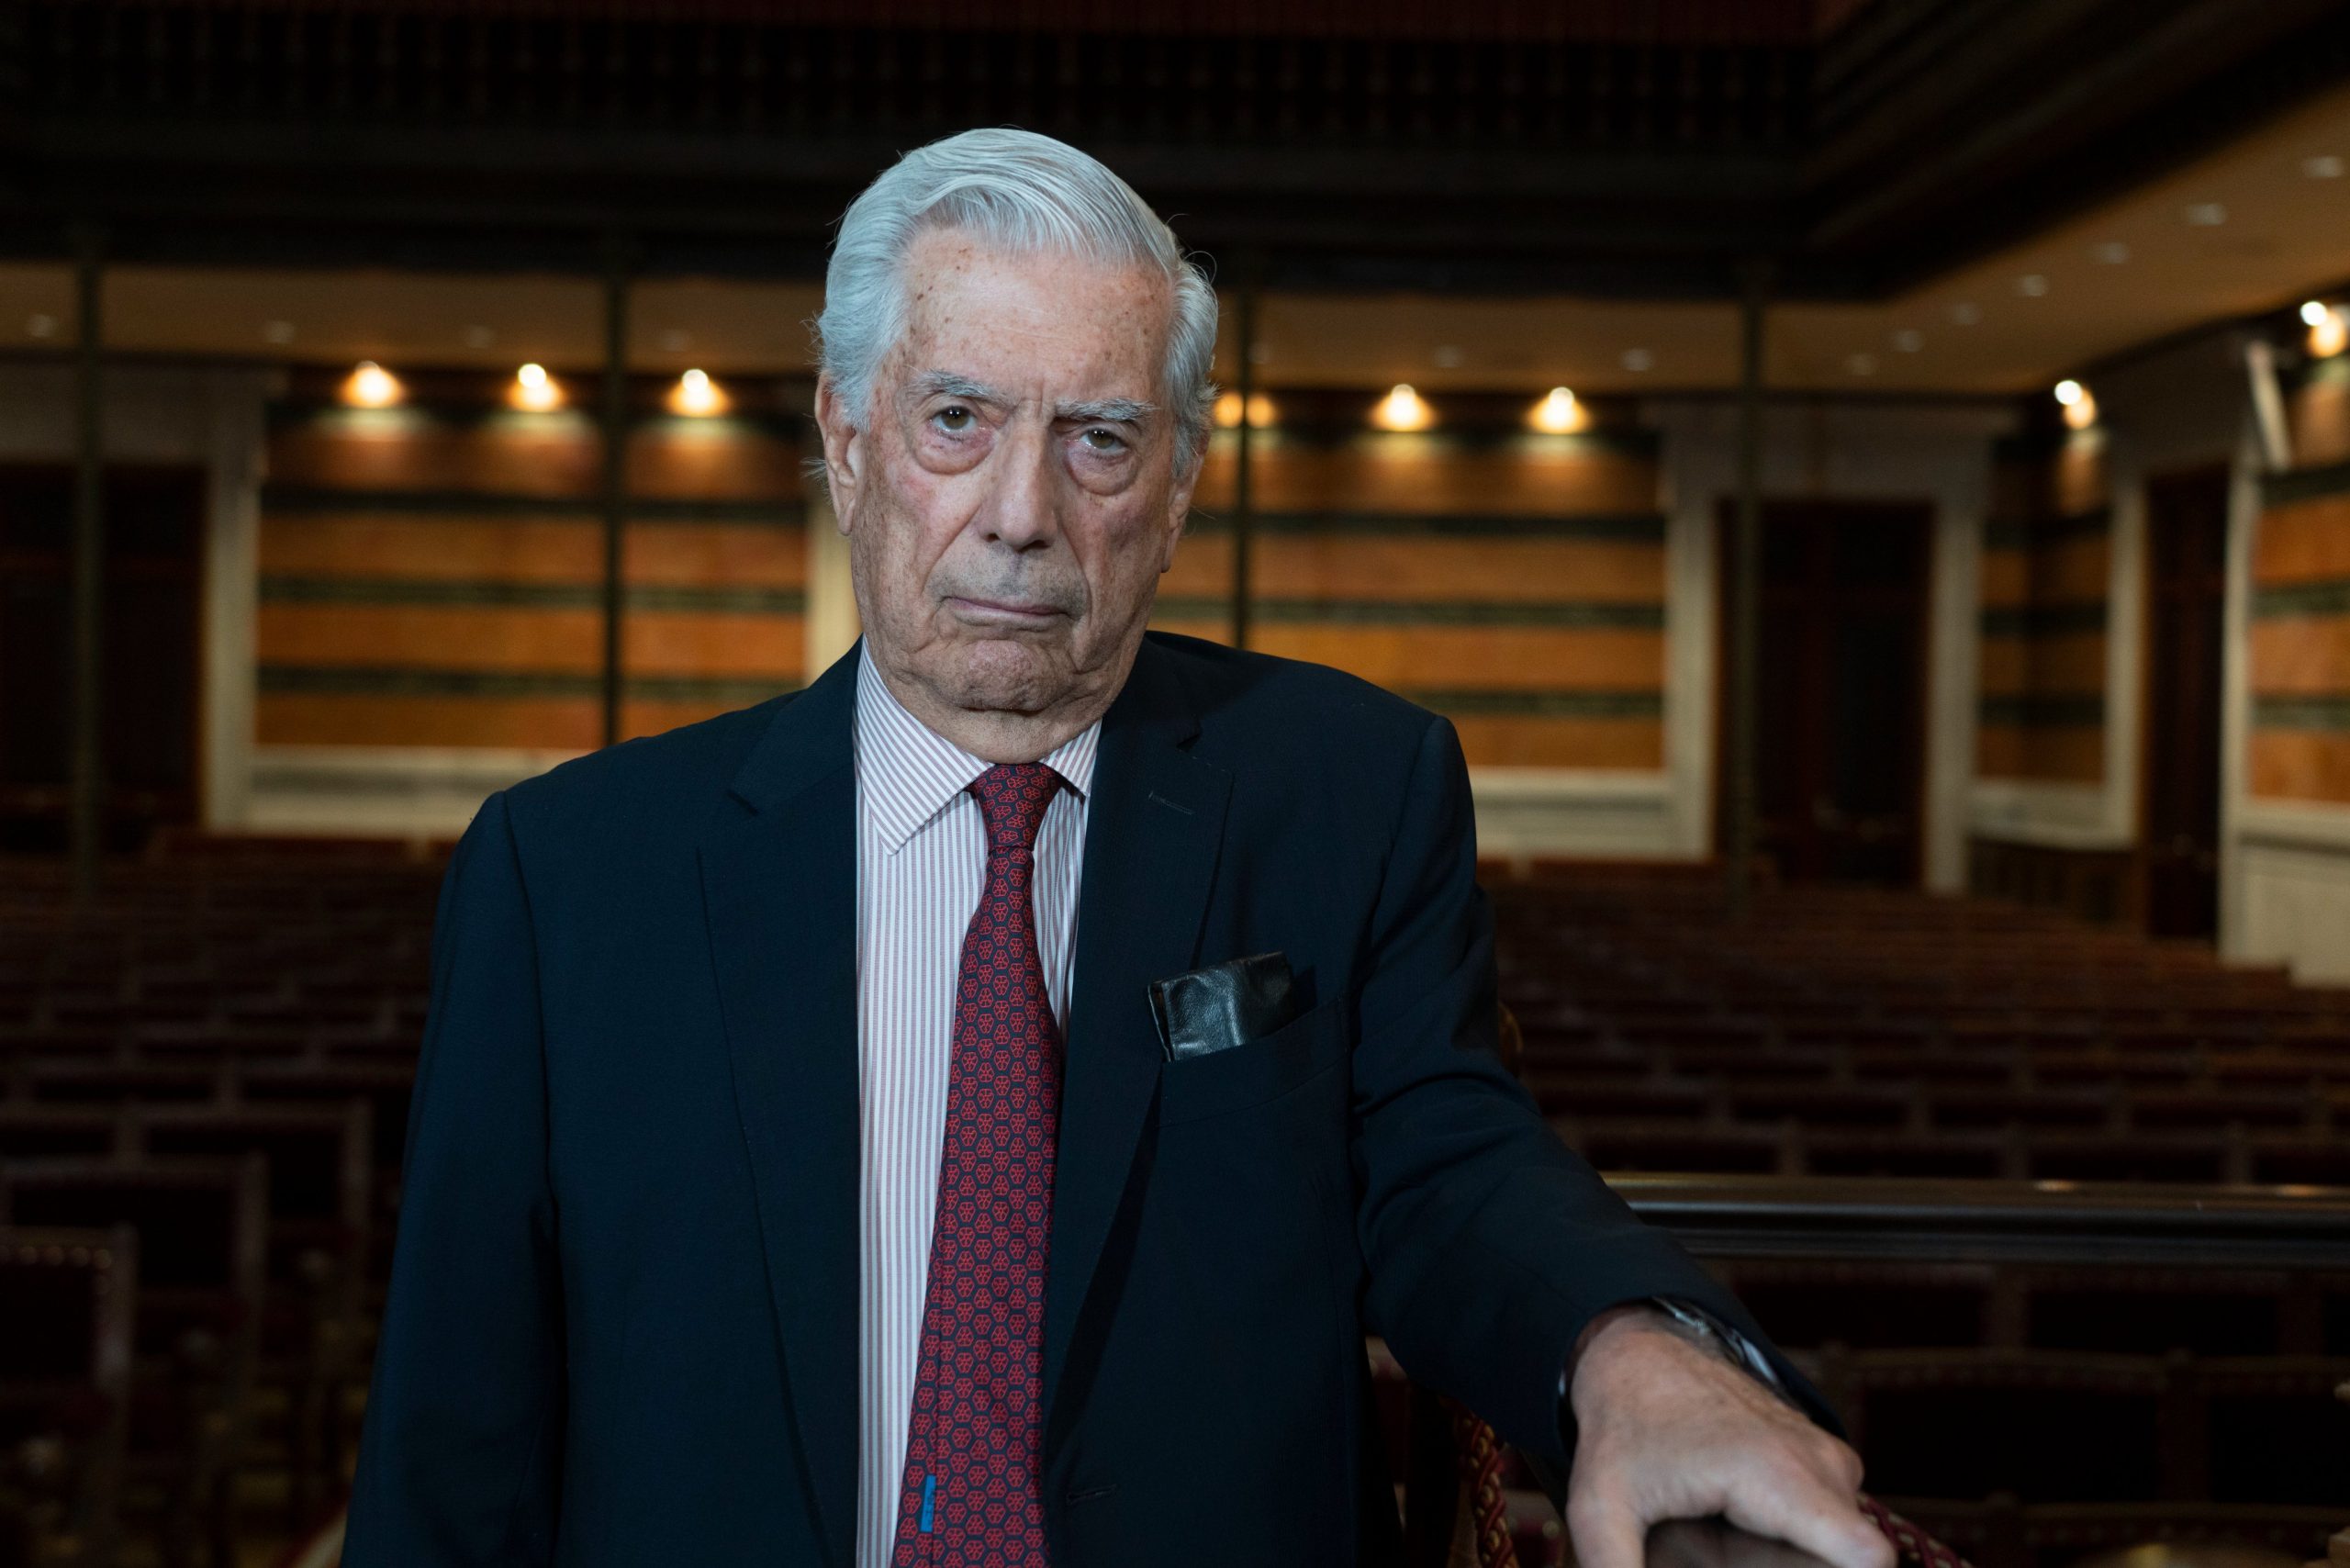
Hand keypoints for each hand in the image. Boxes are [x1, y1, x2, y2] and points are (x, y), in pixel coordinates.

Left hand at [1564, 1306, 1893, 1567]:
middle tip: (1731, 1550)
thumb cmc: (1622, 1429)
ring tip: (1729, 1536)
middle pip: (1850, 1558)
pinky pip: (1835, 1517)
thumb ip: (1611, 1566)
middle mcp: (1818, 1462)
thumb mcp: (1599, 1508)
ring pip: (1843, 1541)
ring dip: (1802, 1555)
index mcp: (1777, 1476)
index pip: (1867, 1556)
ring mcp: (1828, 1456)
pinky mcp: (1824, 1458)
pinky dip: (1804, 1533)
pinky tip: (1745, 1523)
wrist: (1641, 1356)